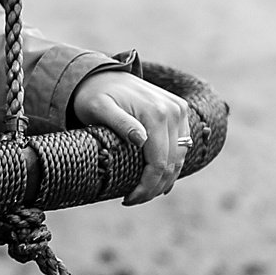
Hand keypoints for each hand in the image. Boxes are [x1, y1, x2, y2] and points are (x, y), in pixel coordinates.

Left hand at [70, 70, 194, 204]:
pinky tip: (160, 178)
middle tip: (133, 200)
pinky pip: (182, 144)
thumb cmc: (93, 94)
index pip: (159, 162)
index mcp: (156, 112)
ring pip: (180, 156)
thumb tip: (141, 139)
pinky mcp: (179, 110)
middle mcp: (174, 110)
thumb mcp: (98, 108)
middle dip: (154, 187)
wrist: (99, 75)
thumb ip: (119, 123)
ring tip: (144, 192)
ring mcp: (179, 110)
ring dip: (165, 178)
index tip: (128, 200)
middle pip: (172, 163)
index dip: (147, 186)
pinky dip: (172, 163)